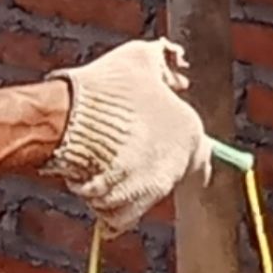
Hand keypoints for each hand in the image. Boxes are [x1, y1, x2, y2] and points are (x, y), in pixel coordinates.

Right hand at [42, 38, 213, 234]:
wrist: (69, 120)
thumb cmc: (107, 87)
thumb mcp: (143, 57)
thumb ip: (167, 63)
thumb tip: (180, 72)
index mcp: (189, 132)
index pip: (203, 153)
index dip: (188, 149)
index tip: (171, 147)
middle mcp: (175, 166)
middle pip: (171, 174)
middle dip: (152, 165)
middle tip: (129, 148)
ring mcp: (148, 191)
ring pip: (142, 195)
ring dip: (128, 184)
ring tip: (105, 159)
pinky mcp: (121, 210)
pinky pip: (118, 215)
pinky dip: (107, 204)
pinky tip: (93, 183)